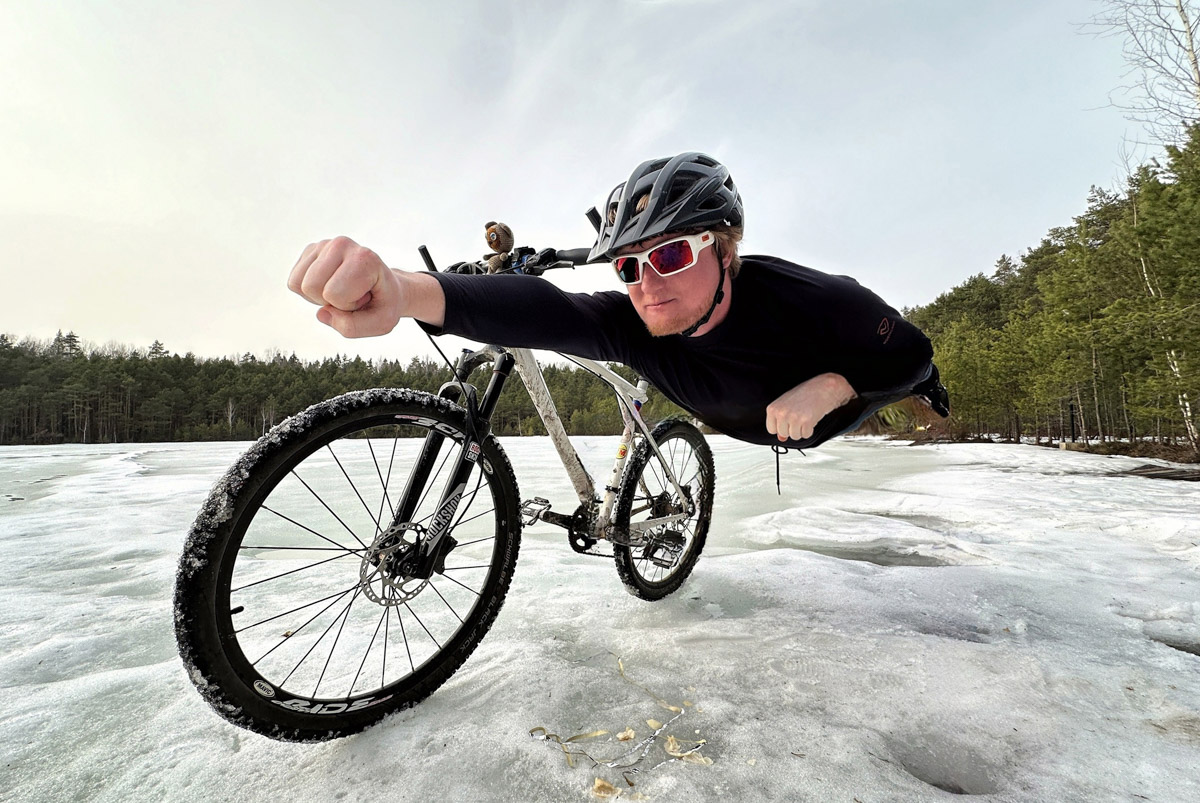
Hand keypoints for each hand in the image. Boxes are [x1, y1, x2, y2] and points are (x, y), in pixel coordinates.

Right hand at [287, 237, 403, 337]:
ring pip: (298, 284)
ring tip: (342, 289)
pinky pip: (293, 282)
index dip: (348, 306)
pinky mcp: (311, 250)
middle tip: (352, 294)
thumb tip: (321, 313)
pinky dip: (309, 293)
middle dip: (329, 301)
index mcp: (365, 258)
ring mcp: (324, 244)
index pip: (334, 294)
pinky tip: (330, 285)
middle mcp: (342, 244)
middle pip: (310, 286)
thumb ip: (352, 327)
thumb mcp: (380, 323)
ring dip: (318, 297)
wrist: (385, 286)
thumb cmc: (383, 304)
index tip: (365, 297)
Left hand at [765, 373, 857, 441]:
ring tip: (805, 417)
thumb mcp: (786, 405)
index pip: (771, 429)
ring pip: (795, 436)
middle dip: (792, 429)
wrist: (822, 387)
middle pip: (783, 434)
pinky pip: (806, 435)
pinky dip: (810, 430)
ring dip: (801, 429)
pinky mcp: (806, 422)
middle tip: (799, 417)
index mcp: (773, 409)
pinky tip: (811, 418)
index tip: (787, 421)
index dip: (781, 427)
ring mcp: (793, 418)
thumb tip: (780, 438)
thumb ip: (780, 421)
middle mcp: (781, 413)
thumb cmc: (805, 393)